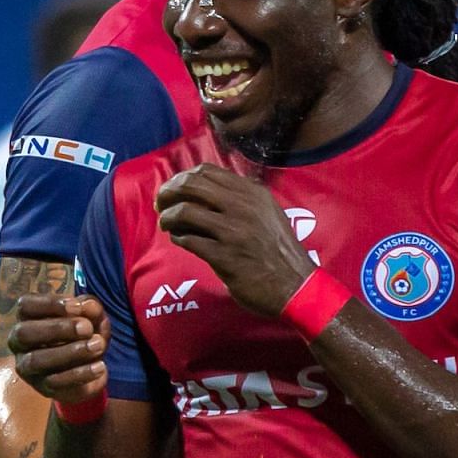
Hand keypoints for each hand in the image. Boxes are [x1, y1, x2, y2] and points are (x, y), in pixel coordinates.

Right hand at [7, 296, 107, 404]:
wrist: (91, 369)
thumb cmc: (83, 335)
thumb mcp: (92, 318)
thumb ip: (90, 308)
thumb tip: (86, 305)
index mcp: (28, 319)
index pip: (25, 306)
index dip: (49, 304)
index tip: (77, 306)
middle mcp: (21, 343)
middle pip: (24, 333)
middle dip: (57, 328)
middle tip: (87, 328)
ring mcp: (28, 367)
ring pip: (37, 360)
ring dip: (70, 351)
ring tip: (98, 345)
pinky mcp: (43, 387)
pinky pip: (55, 382)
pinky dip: (80, 374)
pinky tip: (100, 366)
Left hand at [155, 165, 313, 317]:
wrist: (296, 285)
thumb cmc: (279, 251)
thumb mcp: (267, 214)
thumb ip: (241, 200)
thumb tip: (201, 194)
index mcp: (253, 193)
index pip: (207, 172)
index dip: (182, 177)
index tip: (174, 189)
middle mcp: (243, 206)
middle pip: (191, 185)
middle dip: (169, 192)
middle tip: (161, 203)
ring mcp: (233, 231)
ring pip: (185, 211)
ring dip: (168, 216)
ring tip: (166, 223)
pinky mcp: (224, 256)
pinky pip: (188, 239)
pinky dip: (178, 237)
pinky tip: (180, 239)